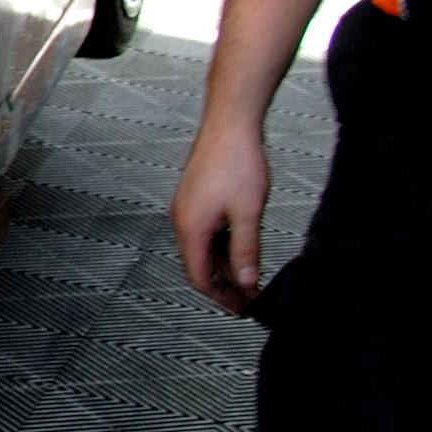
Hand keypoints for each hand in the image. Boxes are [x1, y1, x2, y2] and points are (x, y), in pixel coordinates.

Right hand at [172, 116, 272, 313]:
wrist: (230, 125)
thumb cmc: (235, 161)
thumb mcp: (248, 214)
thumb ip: (246, 251)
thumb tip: (247, 280)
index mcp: (191, 227)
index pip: (199, 277)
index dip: (221, 297)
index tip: (239, 307)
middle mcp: (183, 219)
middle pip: (199, 265)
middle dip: (224, 284)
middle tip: (247, 295)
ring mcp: (188, 207)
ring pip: (203, 248)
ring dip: (224, 265)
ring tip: (247, 274)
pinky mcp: (195, 197)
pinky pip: (205, 232)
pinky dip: (221, 246)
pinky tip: (239, 247)